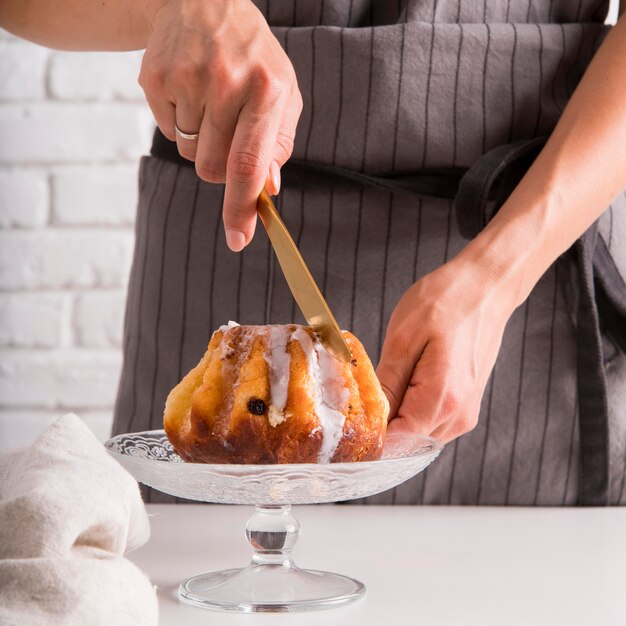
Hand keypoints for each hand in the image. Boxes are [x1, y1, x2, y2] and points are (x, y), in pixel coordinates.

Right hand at [139, 0, 301, 250]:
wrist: (204, 2)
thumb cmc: (252, 58)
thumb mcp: (282, 93)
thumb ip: (279, 144)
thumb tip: (267, 189)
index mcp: (268, 90)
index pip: (249, 163)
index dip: (241, 207)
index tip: (238, 239)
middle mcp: (227, 83)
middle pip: (212, 169)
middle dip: (220, 166)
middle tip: (227, 130)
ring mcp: (187, 78)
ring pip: (190, 155)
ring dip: (201, 143)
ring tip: (210, 103)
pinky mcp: (155, 78)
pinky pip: (168, 133)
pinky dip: (180, 124)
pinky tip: (190, 93)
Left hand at [376, 255, 514, 443]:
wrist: (485, 288)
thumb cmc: (446, 302)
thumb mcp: (403, 339)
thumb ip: (387, 386)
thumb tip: (371, 419)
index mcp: (442, 400)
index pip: (397, 442)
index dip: (370, 433)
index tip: (351, 417)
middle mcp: (458, 415)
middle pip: (407, 442)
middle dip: (382, 423)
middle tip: (364, 390)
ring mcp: (464, 413)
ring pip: (418, 434)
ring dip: (397, 415)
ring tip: (390, 377)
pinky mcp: (465, 406)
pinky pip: (430, 421)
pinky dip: (412, 408)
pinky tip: (406, 380)